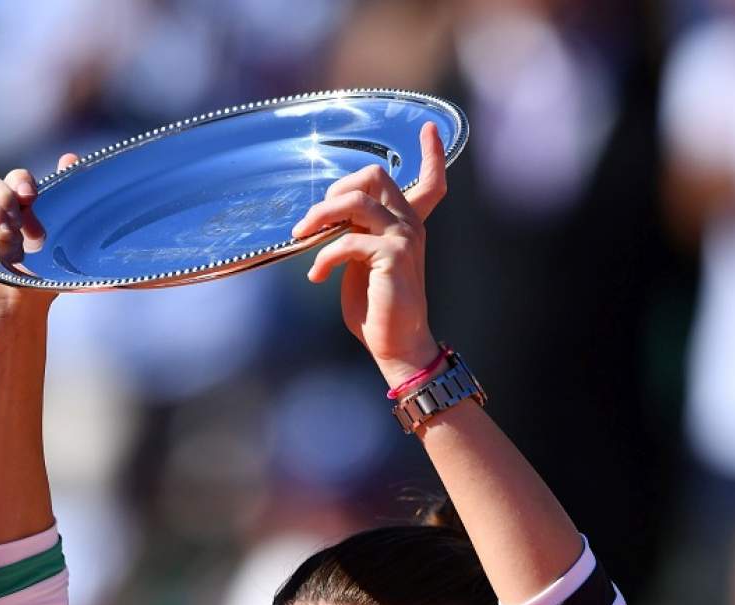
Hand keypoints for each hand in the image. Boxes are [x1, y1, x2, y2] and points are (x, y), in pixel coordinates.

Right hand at [0, 153, 80, 311]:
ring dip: (6, 200)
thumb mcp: (65, 253)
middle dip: (23, 181)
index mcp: (39, 220)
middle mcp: (15, 215)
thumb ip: (76, 226)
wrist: (8, 305)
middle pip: (17, 179)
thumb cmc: (38, 287)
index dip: (59, 171)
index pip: (48, 187)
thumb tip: (90, 199)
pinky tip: (2, 234)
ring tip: (15, 230)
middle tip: (32, 196)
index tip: (70, 161)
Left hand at [291, 122, 447, 387]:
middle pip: (374, 175)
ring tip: (302, 237)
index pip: (431, 182)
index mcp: (408, 225)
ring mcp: (403, 237)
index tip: (429, 128)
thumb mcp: (362, 264)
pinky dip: (324, 257)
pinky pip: (347, 241)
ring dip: (321, 216)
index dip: (433, 153)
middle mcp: (410, 225)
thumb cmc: (376, 309)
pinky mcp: (392, 256)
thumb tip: (328, 218)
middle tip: (311, 221)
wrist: (397, 345)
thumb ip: (354, 235)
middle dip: (335, 190)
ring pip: (356, 200)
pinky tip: (316, 275)